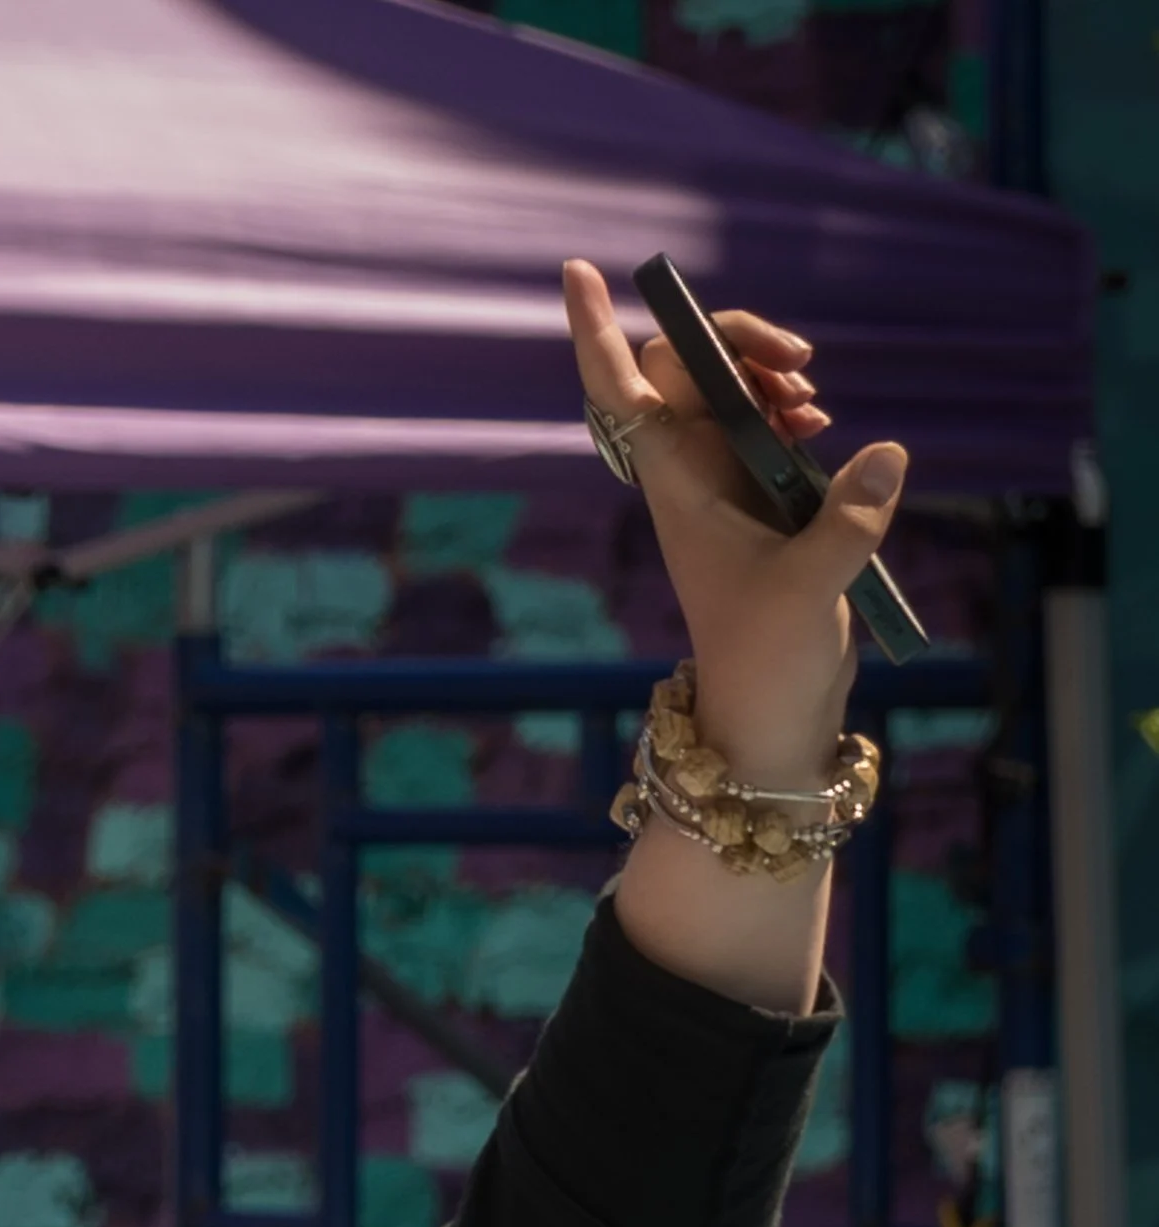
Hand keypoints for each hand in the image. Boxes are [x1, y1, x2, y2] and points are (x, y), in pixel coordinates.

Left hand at [562, 258, 905, 789]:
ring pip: (730, 388)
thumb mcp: (809, 592)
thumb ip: (847, 522)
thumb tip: (888, 453)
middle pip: (687, 365)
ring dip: (771, 374)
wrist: (772, 716)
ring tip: (815, 406)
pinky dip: (791, 410)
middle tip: (799, 364)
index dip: (595, 332)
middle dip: (736, 340)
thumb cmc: (768, 664)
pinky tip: (824, 428)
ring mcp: (727, 483)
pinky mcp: (765, 499)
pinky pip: (766, 422)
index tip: (578, 272)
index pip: (620, 394)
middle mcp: (693, 475)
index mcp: (678, 487)